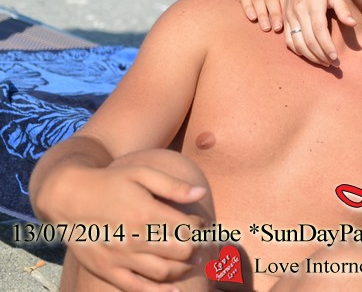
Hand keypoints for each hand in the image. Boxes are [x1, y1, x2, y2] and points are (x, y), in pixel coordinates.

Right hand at [45, 165, 206, 289]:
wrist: (68, 197)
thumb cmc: (109, 182)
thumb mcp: (141, 174)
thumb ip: (173, 185)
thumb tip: (201, 193)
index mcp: (147, 213)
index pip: (188, 229)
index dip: (201, 228)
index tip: (201, 223)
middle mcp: (135, 238)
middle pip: (181, 252)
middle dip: (196, 248)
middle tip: (200, 243)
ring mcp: (120, 257)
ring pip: (164, 272)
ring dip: (183, 268)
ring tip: (189, 261)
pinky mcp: (106, 270)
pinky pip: (136, 287)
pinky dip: (158, 291)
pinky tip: (173, 290)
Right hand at [284, 0, 355, 65]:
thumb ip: (343, 8)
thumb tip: (352, 24)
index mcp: (313, 3)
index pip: (318, 30)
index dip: (326, 46)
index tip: (335, 58)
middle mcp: (298, 10)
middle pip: (308, 39)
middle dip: (321, 55)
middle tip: (333, 64)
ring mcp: (289, 15)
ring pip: (296, 42)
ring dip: (310, 56)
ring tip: (323, 62)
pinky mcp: (285, 18)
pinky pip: (288, 39)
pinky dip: (298, 50)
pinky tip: (309, 55)